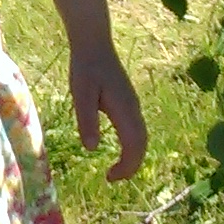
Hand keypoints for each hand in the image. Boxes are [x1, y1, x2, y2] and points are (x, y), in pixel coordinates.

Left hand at [69, 41, 147, 183]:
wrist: (94, 45)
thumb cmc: (86, 68)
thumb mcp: (81, 94)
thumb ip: (87, 120)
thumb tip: (92, 149)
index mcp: (125, 110)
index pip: (134, 145)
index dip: (126, 166)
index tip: (110, 177)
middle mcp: (134, 109)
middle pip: (142, 144)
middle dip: (131, 165)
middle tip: (111, 178)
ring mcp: (133, 105)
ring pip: (141, 137)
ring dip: (132, 156)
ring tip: (115, 169)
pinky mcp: (128, 102)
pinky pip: (136, 129)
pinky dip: (131, 145)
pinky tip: (118, 148)